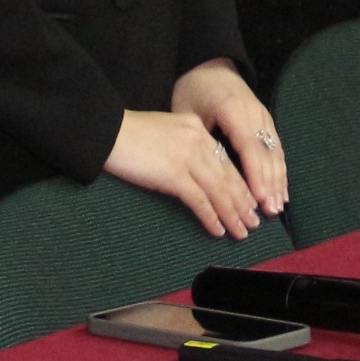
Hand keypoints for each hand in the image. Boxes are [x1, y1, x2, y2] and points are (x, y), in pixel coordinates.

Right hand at [105, 108, 265, 239]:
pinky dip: (211, 217)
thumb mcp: (165, 131)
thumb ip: (184, 144)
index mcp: (197, 128)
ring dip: (233, 214)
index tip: (249, 201)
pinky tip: (218, 230)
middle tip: (254, 222)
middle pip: (228, 177)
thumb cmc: (130, 134)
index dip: (240, 184)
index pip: (225, 160)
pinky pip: (199, 200)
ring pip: (219, 191)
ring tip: (241, 232)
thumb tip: (198, 169)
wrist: (106, 130)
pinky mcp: (173, 174)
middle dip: (243, 203)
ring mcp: (187, 157)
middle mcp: (198, 141)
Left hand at [172, 58, 288, 218]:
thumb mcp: (188, 111)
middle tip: (268, 211)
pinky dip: (280, 171)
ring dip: (277, 181)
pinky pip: (276, 148)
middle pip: (265, 152)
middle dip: (269, 183)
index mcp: (232, 109)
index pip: (247, 146)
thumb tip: (207, 175)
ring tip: (276, 207)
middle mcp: (253, 113)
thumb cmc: (193, 91)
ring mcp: (263, 117)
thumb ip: (200, 139)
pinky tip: (281, 190)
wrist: (210, 66)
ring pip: (275, 152)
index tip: (257, 197)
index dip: (254, 173)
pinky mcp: (267, 122)